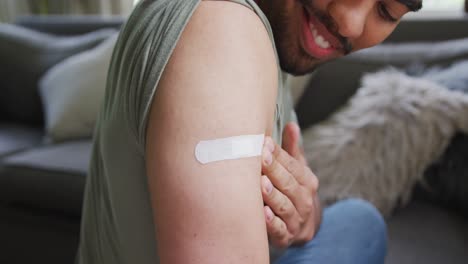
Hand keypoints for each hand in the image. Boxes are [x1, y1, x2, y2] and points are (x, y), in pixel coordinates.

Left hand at [261, 123, 321, 247]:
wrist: (303, 227)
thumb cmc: (293, 191)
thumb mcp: (297, 171)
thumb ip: (292, 150)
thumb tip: (291, 124)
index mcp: (306, 180)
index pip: (292, 165)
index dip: (277, 154)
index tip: (263, 142)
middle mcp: (304, 199)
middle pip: (288, 183)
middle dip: (273, 170)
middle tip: (259, 157)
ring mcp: (296, 219)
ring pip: (283, 205)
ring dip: (272, 195)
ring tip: (261, 184)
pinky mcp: (286, 236)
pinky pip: (279, 229)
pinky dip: (272, 223)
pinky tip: (262, 213)